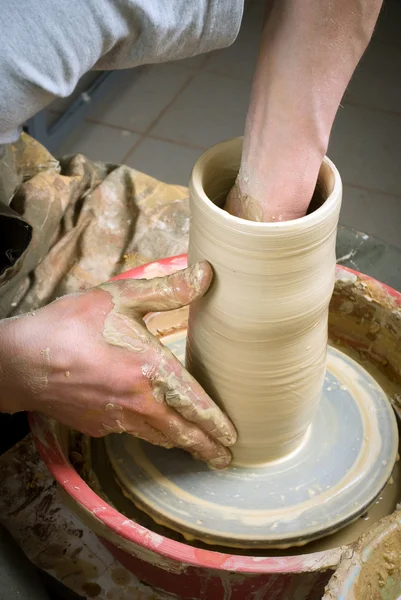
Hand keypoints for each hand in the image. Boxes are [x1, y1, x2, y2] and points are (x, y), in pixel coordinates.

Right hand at [0, 263, 235, 467]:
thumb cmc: (70, 326)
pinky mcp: (97, 425)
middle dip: (205, 447)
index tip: (232, 439)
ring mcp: (116, 419)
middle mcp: (138, 403)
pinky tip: (150, 428)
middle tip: (224, 459)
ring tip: (195, 448)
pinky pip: (131, 432)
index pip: (194, 404)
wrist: (19, 361)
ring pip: (157, 437)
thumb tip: (205, 275)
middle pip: (180, 433)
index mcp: (150, 372)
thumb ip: (166, 290)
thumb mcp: (120, 298)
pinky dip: (149, 434)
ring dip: (180, 444)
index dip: (216, 423)